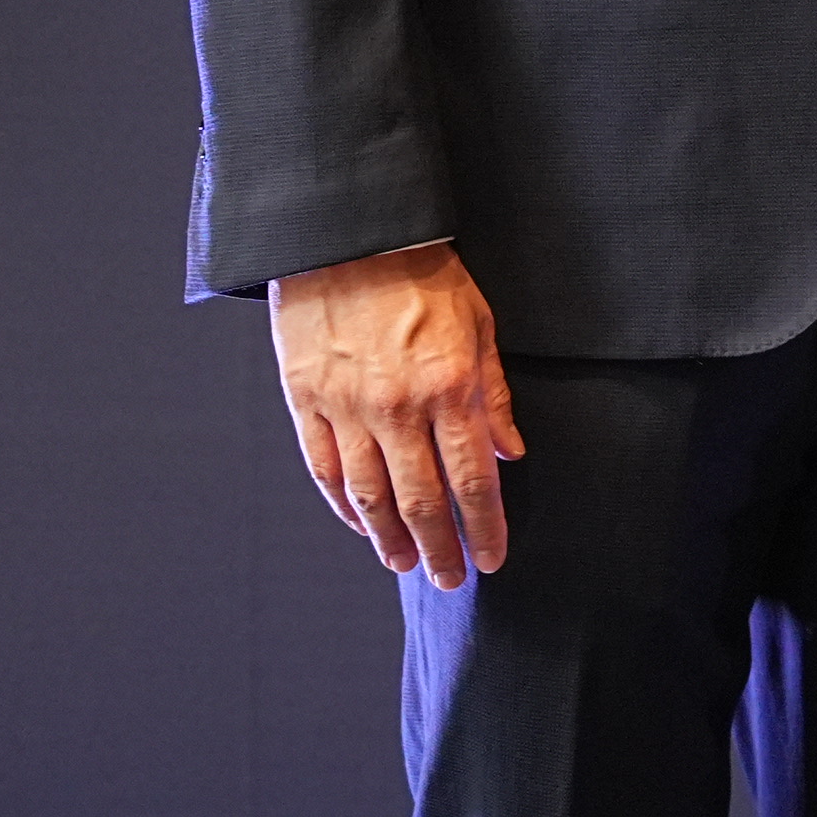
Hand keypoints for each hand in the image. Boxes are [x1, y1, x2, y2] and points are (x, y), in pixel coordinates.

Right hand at [269, 240, 519, 588]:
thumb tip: (510, 452)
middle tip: (453, 580)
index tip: (493, 559)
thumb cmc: (423, 273)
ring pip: (370, 496)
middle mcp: (399, 407)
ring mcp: (347, 408)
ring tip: (407, 564)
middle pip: (423, 501)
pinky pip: (326, 470)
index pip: (473, 480)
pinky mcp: (307, 401)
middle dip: (442, 549)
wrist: (349, 235)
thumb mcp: (480, 322)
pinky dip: (344, 507)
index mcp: (450, 387)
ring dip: (391, 539)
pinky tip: (363, 526)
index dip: (485, 528)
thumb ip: (494, 392)